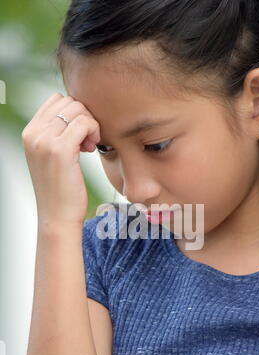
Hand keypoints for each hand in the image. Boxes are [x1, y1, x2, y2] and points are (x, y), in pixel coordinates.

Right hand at [22, 92, 100, 228]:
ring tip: (89, 146)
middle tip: (87, 142)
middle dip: (84, 118)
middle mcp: (33, 134)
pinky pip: (84, 123)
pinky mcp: (60, 150)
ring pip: (78, 110)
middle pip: (69, 102)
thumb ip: (56, 133)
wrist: (58, 216)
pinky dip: (94, 131)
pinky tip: (92, 148)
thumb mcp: (51, 156)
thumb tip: (78, 111)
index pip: (56, 100)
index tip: (79, 136)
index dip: (74, 113)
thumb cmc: (60, 188)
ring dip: (90, 125)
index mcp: (29, 133)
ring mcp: (45, 141)